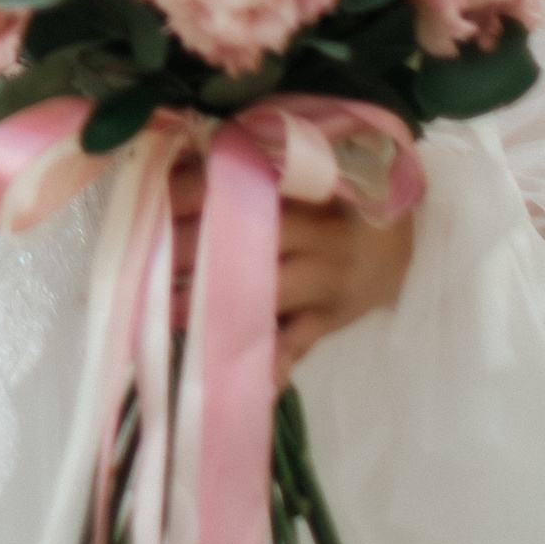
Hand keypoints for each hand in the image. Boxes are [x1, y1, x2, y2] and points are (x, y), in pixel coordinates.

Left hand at [167, 164, 415, 385]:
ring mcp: (324, 282)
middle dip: (190, 252)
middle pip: (245, 242)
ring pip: (262, 296)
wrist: (402, 242)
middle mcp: (315, 235)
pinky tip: (234, 381)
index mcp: (304, 191)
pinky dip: (267, 367)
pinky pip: (295, 346)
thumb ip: (251, 172)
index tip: (151, 200)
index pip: (239, 187)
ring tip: (164, 313)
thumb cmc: (338, 203)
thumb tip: (176, 161)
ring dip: (211, 306)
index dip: (191, 193)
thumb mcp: (305, 178)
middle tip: (142, 260)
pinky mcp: (329, 320)